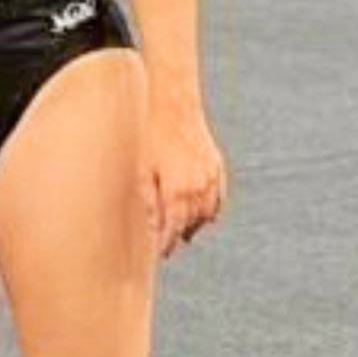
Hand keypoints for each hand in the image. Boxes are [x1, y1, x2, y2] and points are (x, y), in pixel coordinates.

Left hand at [145, 106, 226, 260]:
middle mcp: (198, 187)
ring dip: (194, 224)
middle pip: (189, 225)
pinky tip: (202, 214)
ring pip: (207, 213)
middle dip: (177, 236)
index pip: (172, 231)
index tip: (157, 255)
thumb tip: (146, 230)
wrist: (170, 101)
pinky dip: (211, 208)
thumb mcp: (139, 170)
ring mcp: (210, 176)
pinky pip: (218, 196)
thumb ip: (145, 203)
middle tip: (165, 246)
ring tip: (182, 232)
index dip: (163, 246)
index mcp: (177, 191)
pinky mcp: (215, 164)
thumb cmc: (147, 134)